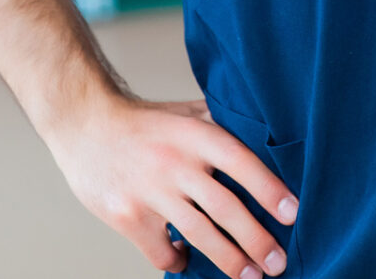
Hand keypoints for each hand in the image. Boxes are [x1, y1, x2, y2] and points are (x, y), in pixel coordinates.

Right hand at [42, 92, 295, 278]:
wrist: (83, 123)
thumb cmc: (142, 121)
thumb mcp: (184, 112)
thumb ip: (218, 124)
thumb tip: (264, 138)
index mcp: (194, 133)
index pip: (241, 162)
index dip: (269, 189)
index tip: (293, 214)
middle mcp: (175, 161)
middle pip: (226, 208)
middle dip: (258, 241)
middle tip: (279, 263)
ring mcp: (150, 191)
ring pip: (200, 236)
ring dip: (230, 261)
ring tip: (251, 276)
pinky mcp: (127, 215)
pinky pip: (162, 252)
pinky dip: (179, 261)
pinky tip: (186, 258)